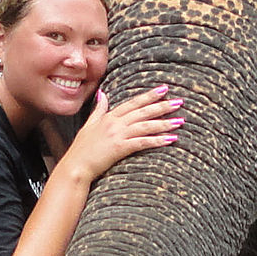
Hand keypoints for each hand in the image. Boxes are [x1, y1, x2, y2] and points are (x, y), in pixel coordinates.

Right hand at [60, 85, 182, 183]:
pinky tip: (170, 139)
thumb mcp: (89, 124)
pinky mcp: (119, 148)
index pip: (132, 103)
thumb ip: (99, 109)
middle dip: (162, 106)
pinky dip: (157, 140)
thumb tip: (103, 93)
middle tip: (179, 101)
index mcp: (109, 116)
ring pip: (145, 125)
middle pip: (142, 111)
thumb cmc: (81, 148)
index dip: (149, 96)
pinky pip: (142, 142)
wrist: (75, 166)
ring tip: (180, 121)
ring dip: (164, 123)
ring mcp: (117, 135)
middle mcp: (114, 123)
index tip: (163, 89)